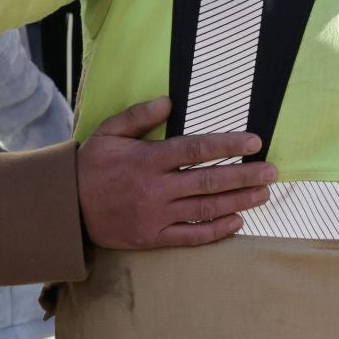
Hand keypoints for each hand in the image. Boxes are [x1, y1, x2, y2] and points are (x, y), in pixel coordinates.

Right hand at [78, 97, 274, 248]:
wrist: (67, 209)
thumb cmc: (91, 166)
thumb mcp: (109, 132)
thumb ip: (140, 115)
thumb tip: (170, 100)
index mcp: (148, 159)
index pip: (197, 149)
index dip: (228, 145)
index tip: (254, 142)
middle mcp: (156, 188)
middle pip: (210, 180)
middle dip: (245, 175)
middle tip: (271, 171)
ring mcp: (156, 215)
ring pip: (206, 208)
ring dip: (240, 201)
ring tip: (264, 194)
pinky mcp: (152, 238)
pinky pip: (191, 236)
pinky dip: (217, 230)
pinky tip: (238, 221)